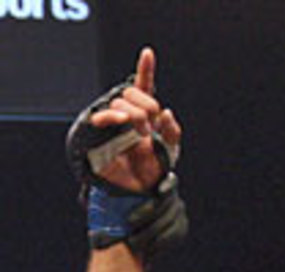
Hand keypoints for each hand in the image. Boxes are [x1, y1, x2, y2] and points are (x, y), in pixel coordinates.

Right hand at [73, 46, 180, 194]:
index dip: (145, 70)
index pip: (144, 88)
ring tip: (141, 132)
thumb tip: (165, 112)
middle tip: (150, 125)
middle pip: (132, 92)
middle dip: (146, 105)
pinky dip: (112, 115)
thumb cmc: (153, 171)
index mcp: (145, 115)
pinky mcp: (100, 135)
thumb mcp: (171, 151)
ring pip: (120, 102)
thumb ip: (173, 132)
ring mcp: (113, 123)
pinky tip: (122, 119)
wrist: (140, 192)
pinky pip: (101, 116)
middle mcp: (127, 115)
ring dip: (135, 114)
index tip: (148, 53)